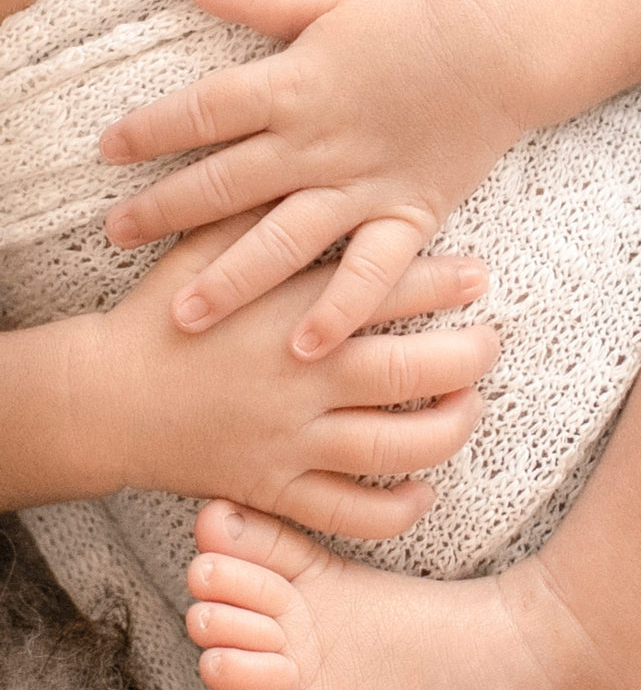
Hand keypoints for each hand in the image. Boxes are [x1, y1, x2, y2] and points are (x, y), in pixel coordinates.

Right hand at [86, 212, 497, 536]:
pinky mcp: (276, 488)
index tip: (479, 276)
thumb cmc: (159, 318)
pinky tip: (422, 493)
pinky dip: (395, 511)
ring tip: (470, 410)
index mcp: (286, 311)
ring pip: (394, 446)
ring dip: (448, 431)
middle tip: (490, 345)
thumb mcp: (204, 252)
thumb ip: (263, 219)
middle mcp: (298, 377)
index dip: (444, 282)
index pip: (382, 289)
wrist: (101, 401)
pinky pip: (349, 513)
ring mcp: (290, 439)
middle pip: (408, 371)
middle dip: (467, 358)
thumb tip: (314, 176)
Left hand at [101, 0, 523, 359]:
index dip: (151, 130)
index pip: (202, 111)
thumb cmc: (412, 22)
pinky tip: (307, 346)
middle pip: (225, 183)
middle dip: (165, 211)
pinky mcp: (405, 218)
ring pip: (283, 240)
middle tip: (117, 238)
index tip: (109, 151)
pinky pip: (369, 273)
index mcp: (291, 86)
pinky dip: (340, 309)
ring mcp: (360, 189)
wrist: (494, 53)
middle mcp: (315, 145)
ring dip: (232, 278)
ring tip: (186, 315)